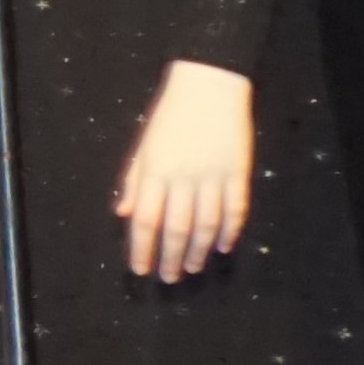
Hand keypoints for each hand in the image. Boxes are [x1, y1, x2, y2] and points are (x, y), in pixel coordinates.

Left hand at [117, 60, 255, 281]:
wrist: (209, 86)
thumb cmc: (170, 117)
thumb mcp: (144, 146)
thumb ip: (134, 181)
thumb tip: (124, 214)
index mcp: (155, 171)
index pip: (145, 219)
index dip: (142, 247)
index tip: (140, 269)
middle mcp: (183, 177)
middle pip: (176, 227)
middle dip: (169, 257)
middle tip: (167, 278)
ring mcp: (213, 175)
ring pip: (207, 224)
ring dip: (198, 250)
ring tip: (191, 268)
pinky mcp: (239, 172)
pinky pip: (236, 209)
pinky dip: (230, 231)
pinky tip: (223, 247)